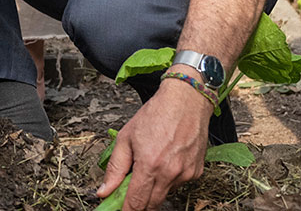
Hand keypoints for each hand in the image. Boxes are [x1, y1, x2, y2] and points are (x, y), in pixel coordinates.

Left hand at [98, 80, 211, 210]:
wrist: (186, 101)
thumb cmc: (155, 115)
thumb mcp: (126, 138)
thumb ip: (115, 168)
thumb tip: (104, 191)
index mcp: (150, 165)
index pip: (136, 202)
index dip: (126, 210)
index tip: (119, 210)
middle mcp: (170, 174)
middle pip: (151, 204)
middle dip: (138, 204)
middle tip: (128, 194)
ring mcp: (186, 174)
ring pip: (165, 194)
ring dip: (153, 189)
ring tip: (148, 166)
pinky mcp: (196, 173)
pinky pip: (178, 184)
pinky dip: (168, 180)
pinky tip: (164, 161)